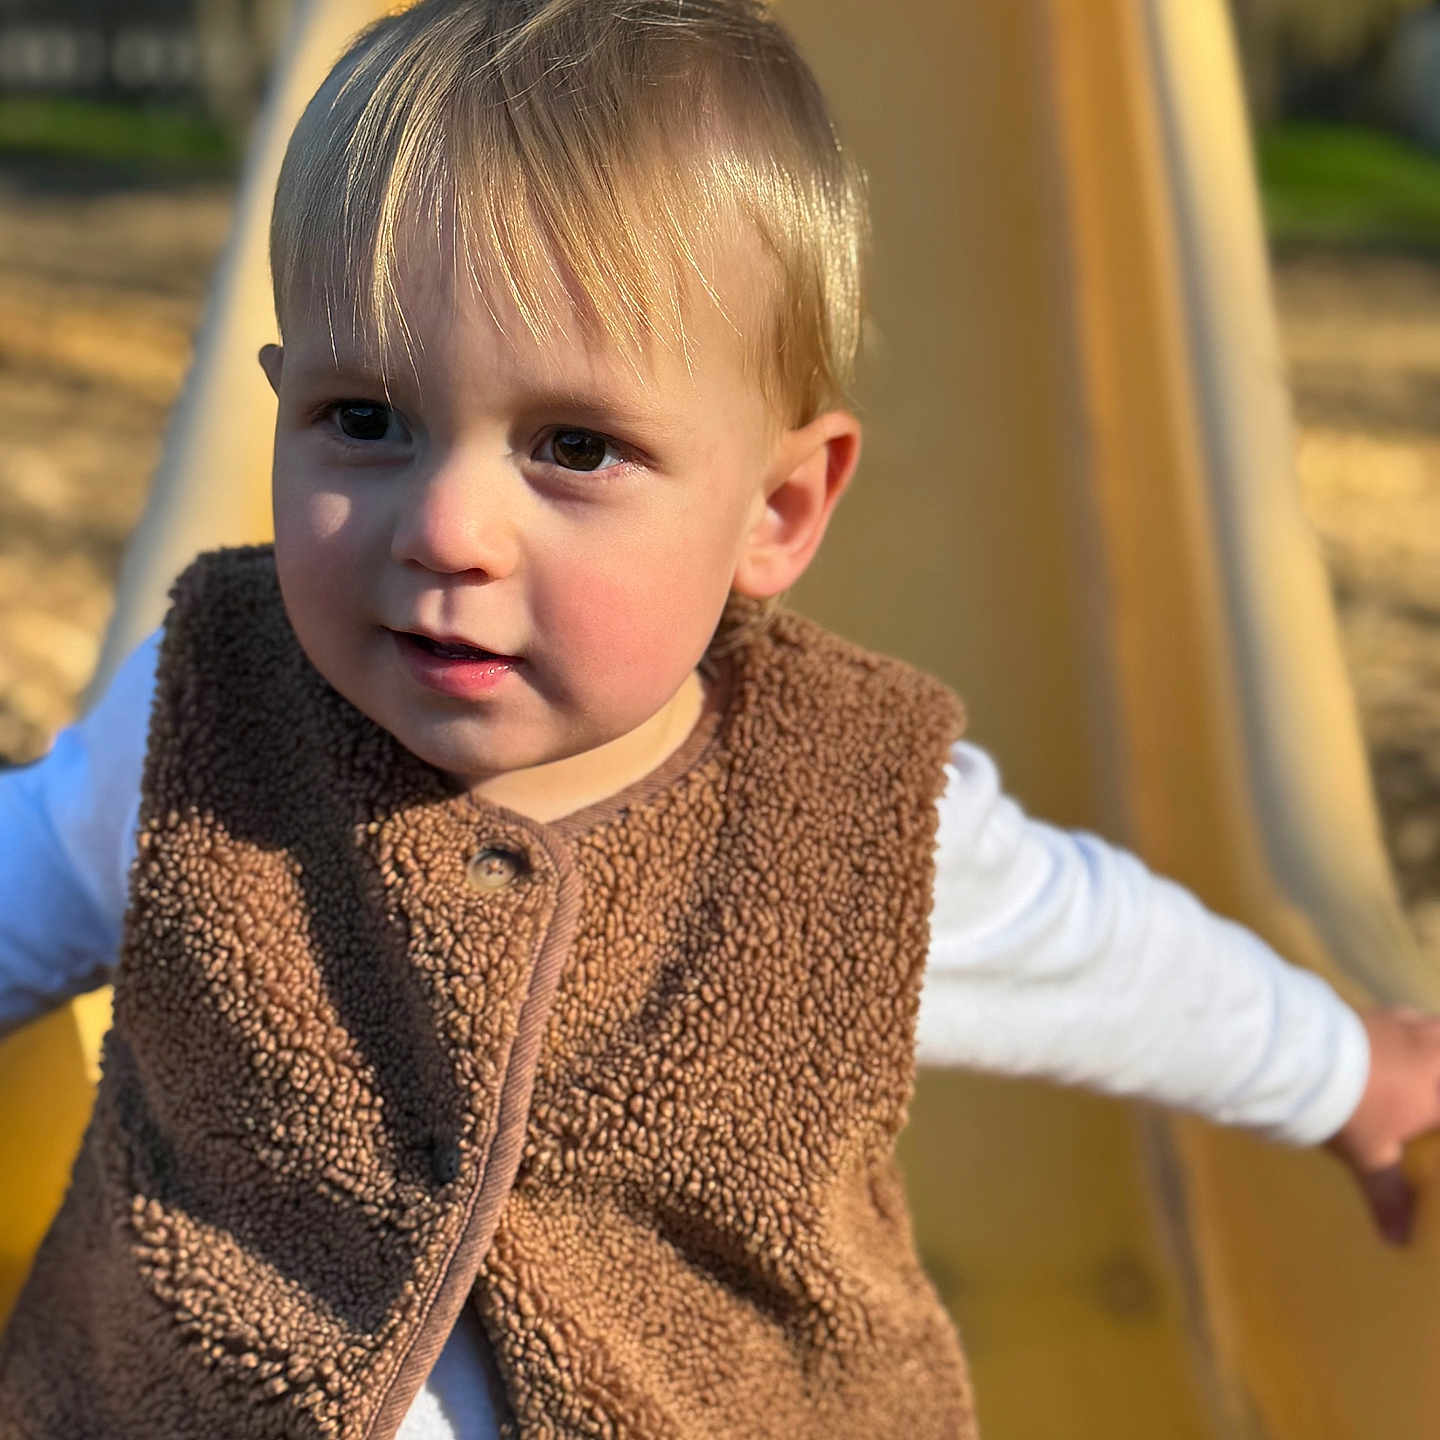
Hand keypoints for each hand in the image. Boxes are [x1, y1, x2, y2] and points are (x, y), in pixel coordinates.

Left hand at [1327, 1007, 1439, 1244]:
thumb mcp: (1370, 1157)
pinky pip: (1404, 1016)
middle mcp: (1430, 1049)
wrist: (1301, 1055)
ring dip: (1435, 1040)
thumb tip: (1399, 1241)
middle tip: (1433, 1083)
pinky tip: (1392, 1033)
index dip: (1438, 1111)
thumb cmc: (1349, 1108)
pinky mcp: (1372, 1010)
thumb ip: (1388, 1196)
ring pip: (1434, 1027)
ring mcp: (1401, 1024)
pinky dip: (1407, 1025)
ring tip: (1430, 1054)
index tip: (1435, 1119)